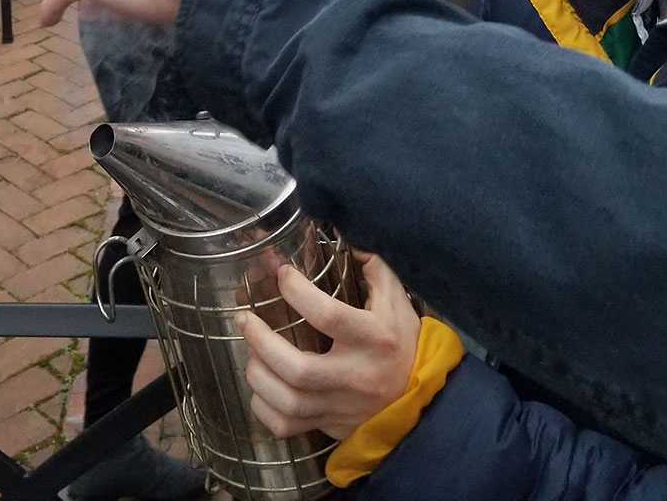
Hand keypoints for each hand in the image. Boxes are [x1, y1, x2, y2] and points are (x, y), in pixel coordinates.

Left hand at [236, 253, 421, 440]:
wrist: (422, 402)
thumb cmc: (404, 344)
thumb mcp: (397, 302)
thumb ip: (375, 269)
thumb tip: (350, 240)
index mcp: (374, 339)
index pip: (329, 315)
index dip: (297, 292)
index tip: (282, 275)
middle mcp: (356, 376)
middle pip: (298, 369)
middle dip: (262, 342)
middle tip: (244, 319)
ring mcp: (342, 406)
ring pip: (288, 402)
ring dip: (258, 374)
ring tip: (250, 349)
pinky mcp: (331, 425)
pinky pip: (287, 425)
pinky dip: (264, 407)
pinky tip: (260, 385)